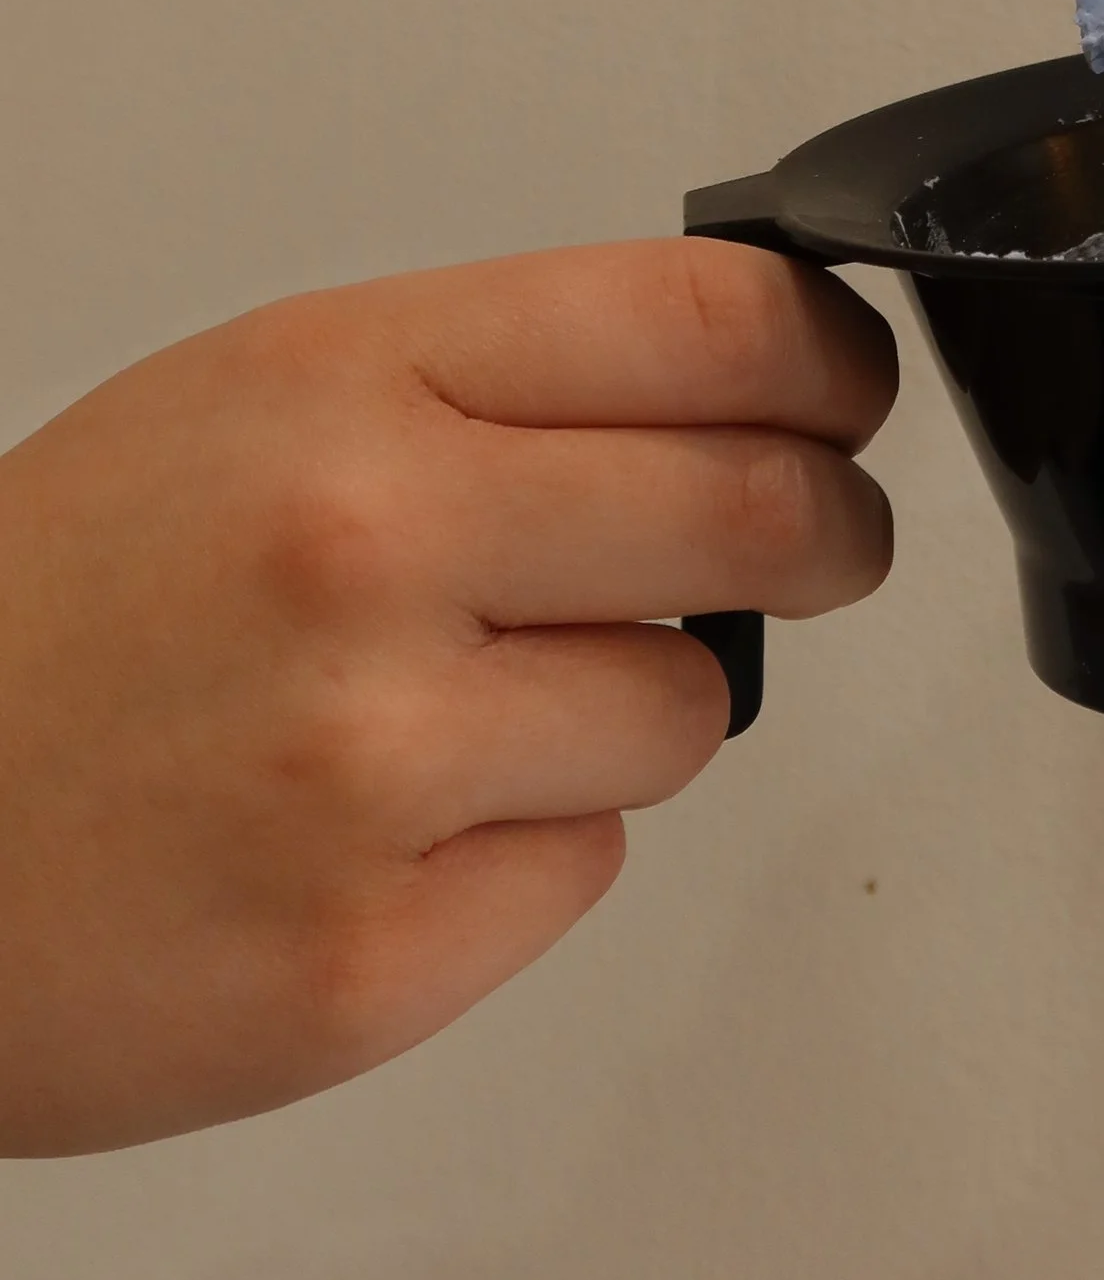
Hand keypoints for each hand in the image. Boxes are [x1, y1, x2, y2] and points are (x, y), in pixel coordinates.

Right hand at [0, 239, 894, 1153]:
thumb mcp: (254, 402)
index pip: (704, 322)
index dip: (824, 360)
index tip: (848, 393)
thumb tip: (734, 391)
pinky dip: (525, 852)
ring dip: (629, 709)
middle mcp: (374, 548)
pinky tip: (388, 833)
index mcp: (350, 380)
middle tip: (818, 542)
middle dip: (823, 529)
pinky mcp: (372, 957)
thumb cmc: (51, 615)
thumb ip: (488, 389)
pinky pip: (585, 871)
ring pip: (687, 708)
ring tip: (463, 713)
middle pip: (759, 506)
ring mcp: (376, 761)